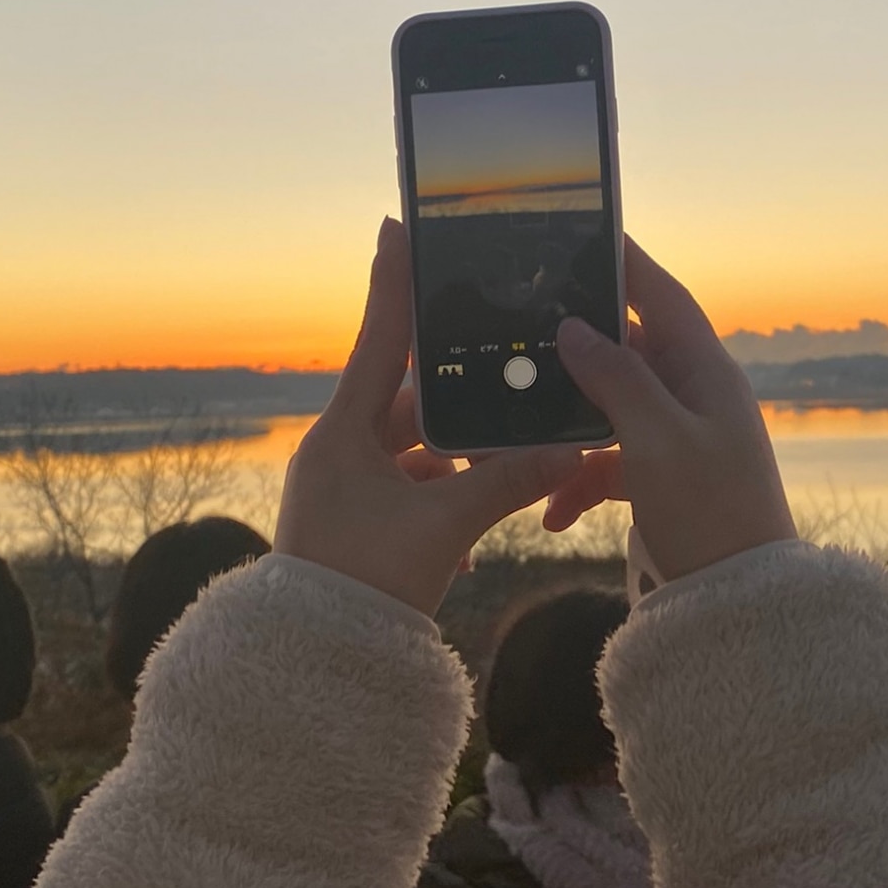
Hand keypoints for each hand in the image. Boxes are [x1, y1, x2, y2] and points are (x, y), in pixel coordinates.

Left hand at [275, 218, 583, 616]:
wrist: (317, 660)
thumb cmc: (364, 585)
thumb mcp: (443, 528)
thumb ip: (508, 483)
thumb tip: (571, 451)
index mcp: (343, 434)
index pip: (379, 340)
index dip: (393, 284)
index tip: (398, 227)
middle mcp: (337, 451)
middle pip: (410, 403)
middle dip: (461, 403)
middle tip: (506, 380)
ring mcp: (343, 488)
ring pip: (414, 452)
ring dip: (459, 460)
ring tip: (505, 465)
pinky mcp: (356, 523)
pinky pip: (409, 490)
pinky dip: (445, 496)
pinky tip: (479, 515)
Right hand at [546, 238, 795, 581]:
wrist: (738, 603)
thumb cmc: (711, 514)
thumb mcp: (657, 440)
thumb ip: (615, 378)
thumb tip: (575, 327)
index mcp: (706, 373)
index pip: (662, 296)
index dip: (625, 262)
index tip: (583, 232)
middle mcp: (695, 396)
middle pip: (626, 352)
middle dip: (574, 354)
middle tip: (520, 338)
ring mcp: (680, 438)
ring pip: (609, 410)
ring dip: (567, 430)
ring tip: (521, 440)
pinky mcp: (666, 480)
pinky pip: (612, 464)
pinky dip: (580, 482)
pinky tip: (552, 513)